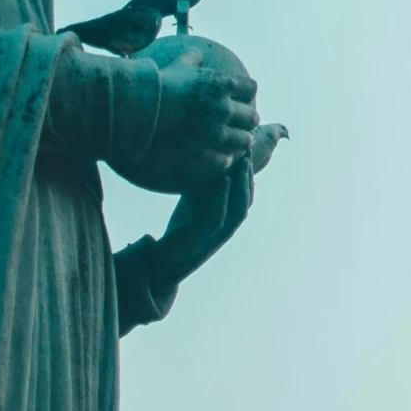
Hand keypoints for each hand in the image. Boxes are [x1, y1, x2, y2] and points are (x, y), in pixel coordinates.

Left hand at [110, 161, 253, 331]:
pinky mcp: (201, 241)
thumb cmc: (179, 233)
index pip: (245, 195)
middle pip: (246, 200)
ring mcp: (215, 236)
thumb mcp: (194, 205)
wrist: (160, 263)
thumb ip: (204, 188)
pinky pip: (217, 218)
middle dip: (249, 174)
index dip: (249, 173)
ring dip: (243, 185)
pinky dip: (222, 198)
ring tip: (242, 162)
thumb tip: (207, 158)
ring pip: (238, 210)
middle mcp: (225, 229)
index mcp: (226, 220)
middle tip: (249, 148)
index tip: (248, 147)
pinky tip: (224, 180)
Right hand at [139, 59, 256, 189]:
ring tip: (241, 142)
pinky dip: (227, 158)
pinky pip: (227, 158)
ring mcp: (215, 130)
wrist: (142, 107)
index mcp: (222, 84)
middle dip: (249, 120)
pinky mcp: (204, 149)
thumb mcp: (178, 66)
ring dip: (242, 141)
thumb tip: (197, 53)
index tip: (243, 97)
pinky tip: (225, 157)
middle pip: (251, 116)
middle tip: (245, 122)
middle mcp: (223, 107)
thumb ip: (192, 59)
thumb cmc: (160, 85)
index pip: (250, 89)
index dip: (247, 94)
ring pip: (244, 140)